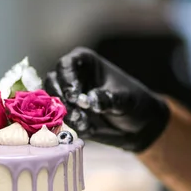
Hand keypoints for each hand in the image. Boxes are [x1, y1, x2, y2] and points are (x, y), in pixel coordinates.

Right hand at [44, 47, 169, 151]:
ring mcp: (67, 96)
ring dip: (64, 113)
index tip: (75, 96)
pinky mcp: (68, 114)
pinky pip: (58, 119)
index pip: (66, 64)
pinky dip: (69, 125)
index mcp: (85, 63)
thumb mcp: (125, 99)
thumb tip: (90, 101)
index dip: (67, 79)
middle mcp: (72, 76)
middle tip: (77, 112)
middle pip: (52, 82)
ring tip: (84, 122)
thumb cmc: (134, 103)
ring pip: (51, 101)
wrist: (138, 126)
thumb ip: (108, 99)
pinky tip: (86, 128)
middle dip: (62, 99)